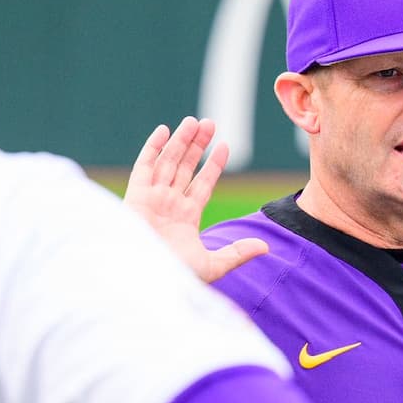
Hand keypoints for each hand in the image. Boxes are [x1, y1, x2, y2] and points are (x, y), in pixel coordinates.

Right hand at [126, 117, 268, 282]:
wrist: (144, 280)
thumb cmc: (174, 276)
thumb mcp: (212, 266)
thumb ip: (237, 253)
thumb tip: (266, 246)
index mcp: (186, 218)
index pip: (203, 184)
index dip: (213, 165)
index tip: (225, 146)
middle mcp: (169, 204)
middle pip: (186, 167)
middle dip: (198, 146)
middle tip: (210, 123)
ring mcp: (152, 198)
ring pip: (169, 162)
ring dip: (181, 141)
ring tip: (195, 121)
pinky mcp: (136, 196)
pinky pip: (144, 167)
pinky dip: (152, 149)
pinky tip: (164, 130)